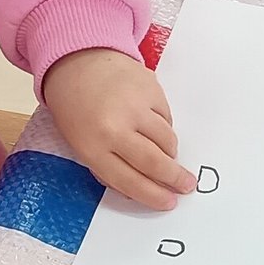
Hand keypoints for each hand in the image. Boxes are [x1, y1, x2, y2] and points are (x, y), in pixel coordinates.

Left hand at [44, 47, 192, 209]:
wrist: (78, 62)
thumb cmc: (76, 108)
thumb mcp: (80, 143)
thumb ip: (107, 166)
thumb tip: (141, 187)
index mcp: (92, 146)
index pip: (128, 180)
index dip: (152, 195)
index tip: (169, 202)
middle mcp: (114, 127)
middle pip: (153, 162)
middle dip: (173, 178)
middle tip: (186, 185)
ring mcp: (134, 106)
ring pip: (166, 140)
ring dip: (170, 152)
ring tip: (168, 154)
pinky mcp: (150, 88)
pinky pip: (167, 118)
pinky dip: (164, 125)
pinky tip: (152, 122)